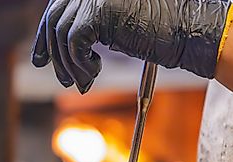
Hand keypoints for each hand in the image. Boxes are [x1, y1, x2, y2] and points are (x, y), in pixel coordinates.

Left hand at [32, 0, 232, 92]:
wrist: (191, 31)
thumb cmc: (163, 32)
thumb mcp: (119, 24)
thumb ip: (91, 25)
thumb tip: (59, 45)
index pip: (57, 5)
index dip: (45, 34)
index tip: (41, 58)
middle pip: (55, 17)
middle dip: (52, 52)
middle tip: (64, 79)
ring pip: (62, 34)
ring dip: (70, 65)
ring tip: (85, 82)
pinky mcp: (100, 10)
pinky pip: (74, 43)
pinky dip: (79, 64)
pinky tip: (93, 75)